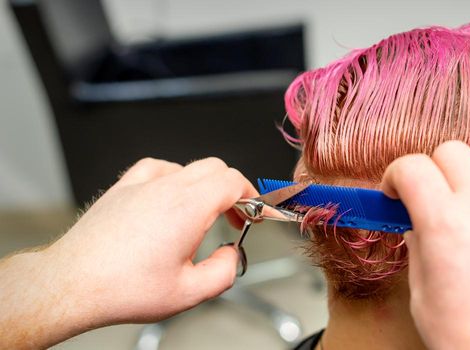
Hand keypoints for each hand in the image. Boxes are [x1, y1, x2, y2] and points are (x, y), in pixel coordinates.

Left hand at [0, 157, 257, 348]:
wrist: (72, 283)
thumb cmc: (121, 287)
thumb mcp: (189, 293)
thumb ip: (224, 272)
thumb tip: (231, 256)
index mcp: (188, 208)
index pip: (234, 181)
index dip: (252, 196)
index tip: (254, 214)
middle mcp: (166, 188)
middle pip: (215, 168)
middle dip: (233, 190)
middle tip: (235, 216)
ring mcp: (141, 184)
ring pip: (187, 167)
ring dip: (204, 186)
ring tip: (203, 213)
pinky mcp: (122, 188)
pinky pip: (157, 168)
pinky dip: (173, 178)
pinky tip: (170, 197)